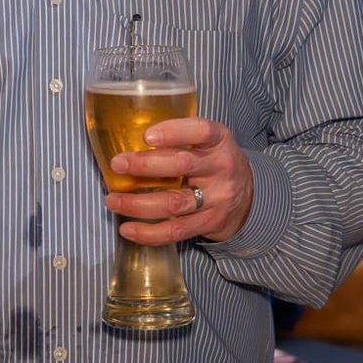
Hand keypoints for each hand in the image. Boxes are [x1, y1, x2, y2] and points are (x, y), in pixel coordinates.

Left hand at [106, 116, 254, 243]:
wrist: (250, 196)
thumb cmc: (216, 163)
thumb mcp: (210, 142)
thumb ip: (182, 137)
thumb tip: (130, 133)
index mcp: (220, 141)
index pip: (201, 131)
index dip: (174, 131)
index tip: (146, 135)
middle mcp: (221, 168)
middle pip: (182, 165)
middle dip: (145, 165)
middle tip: (117, 164)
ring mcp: (218, 198)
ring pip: (174, 202)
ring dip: (138, 203)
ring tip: (112, 200)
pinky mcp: (210, 223)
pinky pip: (176, 231)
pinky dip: (149, 232)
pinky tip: (128, 228)